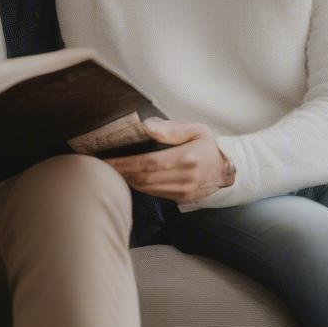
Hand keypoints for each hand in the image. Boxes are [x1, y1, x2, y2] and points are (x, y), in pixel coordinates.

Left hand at [104, 118, 235, 203]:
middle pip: (144, 177)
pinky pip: (154, 193)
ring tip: (112, 171)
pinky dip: (139, 185)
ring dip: (127, 180)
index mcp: (187, 158)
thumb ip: (172, 129)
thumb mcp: (196, 130)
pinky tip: (129, 177)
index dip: (125, 163)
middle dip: (121, 172)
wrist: (224, 170)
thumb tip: (147, 128)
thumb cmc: (207, 147)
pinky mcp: (180, 199)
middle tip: (103, 166)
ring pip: (147, 188)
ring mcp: (183, 191)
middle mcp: (185, 178)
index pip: (149, 162)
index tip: (108, 160)